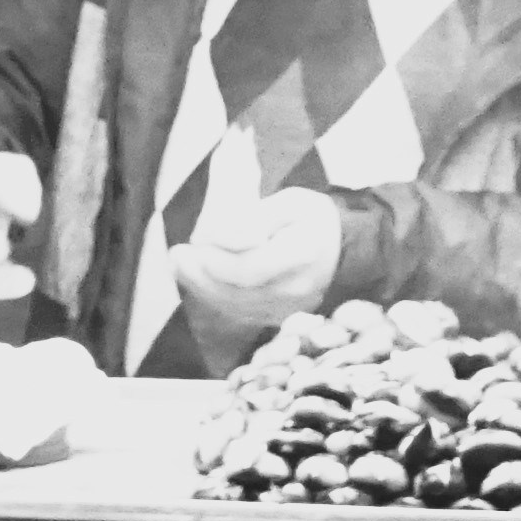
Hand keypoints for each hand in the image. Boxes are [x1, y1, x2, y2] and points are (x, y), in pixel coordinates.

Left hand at [170, 190, 347, 322]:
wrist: (343, 248)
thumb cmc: (312, 218)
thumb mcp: (289, 202)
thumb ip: (253, 219)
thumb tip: (219, 237)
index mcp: (302, 255)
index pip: (249, 268)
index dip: (216, 259)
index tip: (196, 240)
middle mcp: (295, 290)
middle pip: (236, 291)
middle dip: (201, 273)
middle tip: (177, 254)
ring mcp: (287, 310)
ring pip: (233, 305)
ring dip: (200, 285)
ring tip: (179, 263)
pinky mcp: (278, 318)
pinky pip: (239, 312)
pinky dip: (213, 295)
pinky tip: (196, 278)